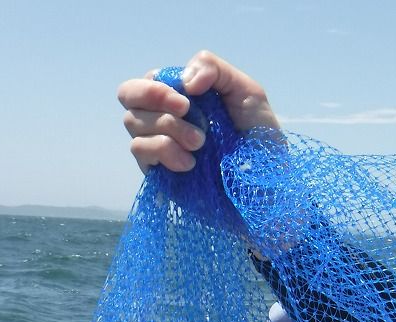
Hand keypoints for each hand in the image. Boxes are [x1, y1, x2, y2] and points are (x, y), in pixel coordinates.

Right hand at [118, 50, 279, 173]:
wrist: (266, 179)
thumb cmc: (257, 134)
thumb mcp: (244, 89)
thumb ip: (213, 68)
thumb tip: (185, 82)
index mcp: (178, 95)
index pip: (145, 80)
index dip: (156, 87)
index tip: (186, 102)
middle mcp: (162, 118)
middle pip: (128, 96)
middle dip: (154, 99)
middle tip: (186, 111)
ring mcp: (157, 145)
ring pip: (134, 123)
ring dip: (169, 128)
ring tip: (200, 143)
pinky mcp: (158, 171)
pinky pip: (141, 151)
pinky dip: (164, 151)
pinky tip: (189, 163)